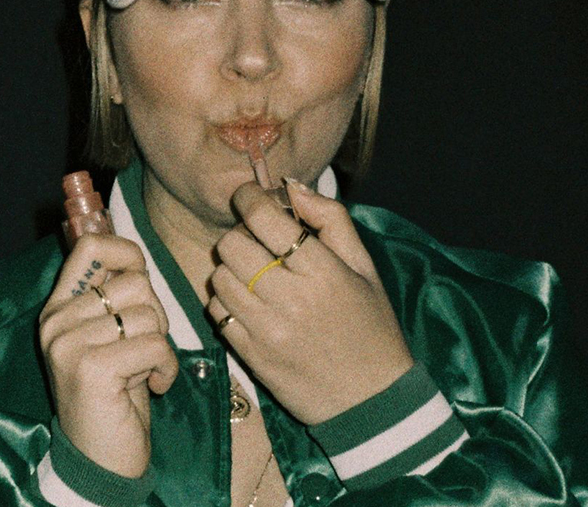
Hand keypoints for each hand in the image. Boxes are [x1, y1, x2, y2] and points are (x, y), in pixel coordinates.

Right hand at [39, 233, 178, 477]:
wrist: (100, 460)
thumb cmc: (114, 395)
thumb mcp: (108, 338)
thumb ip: (113, 300)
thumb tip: (133, 256)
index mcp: (58, 308)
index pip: (90, 247)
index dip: (127, 253)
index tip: (141, 282)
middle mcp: (56, 321)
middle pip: (135, 283)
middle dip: (155, 315)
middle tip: (143, 349)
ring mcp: (69, 344)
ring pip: (147, 314)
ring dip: (160, 345)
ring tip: (143, 370)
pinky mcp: (92, 368)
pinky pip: (155, 344)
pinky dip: (167, 367)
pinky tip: (153, 387)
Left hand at [206, 180, 413, 424]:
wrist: (371, 400)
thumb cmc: (371, 326)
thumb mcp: (364, 267)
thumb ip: (330, 219)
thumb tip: (290, 187)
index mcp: (322, 272)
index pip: (263, 218)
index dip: (249, 198)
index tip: (250, 197)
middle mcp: (290, 299)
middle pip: (232, 245)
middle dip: (240, 235)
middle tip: (257, 243)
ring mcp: (266, 330)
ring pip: (219, 277)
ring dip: (231, 269)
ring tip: (254, 275)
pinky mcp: (250, 355)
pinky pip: (216, 312)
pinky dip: (225, 300)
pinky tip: (248, 302)